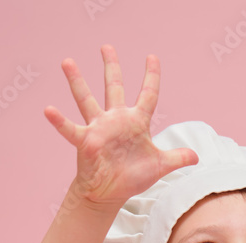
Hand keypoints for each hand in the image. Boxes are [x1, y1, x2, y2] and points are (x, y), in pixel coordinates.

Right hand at [44, 44, 197, 208]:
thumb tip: (197, 156)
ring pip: (86, 99)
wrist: (110, 192)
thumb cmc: (132, 177)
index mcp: (136, 122)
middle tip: (106, 46)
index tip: (152, 57)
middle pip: (114, 87)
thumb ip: (178, 158)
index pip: (148, 95)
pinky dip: (59, 121)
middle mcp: (116, 120)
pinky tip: (48, 109)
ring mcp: (99, 129)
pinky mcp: (85, 142)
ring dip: (77, 81)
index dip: (152, 77)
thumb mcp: (160, 166)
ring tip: (67, 61)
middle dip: (111, 67)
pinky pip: (70, 129)